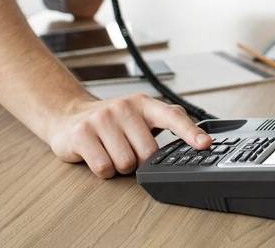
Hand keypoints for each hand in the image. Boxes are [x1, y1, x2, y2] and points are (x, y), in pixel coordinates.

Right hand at [47, 93, 211, 177]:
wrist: (68, 115)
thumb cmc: (111, 121)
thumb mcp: (139, 114)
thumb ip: (166, 120)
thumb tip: (199, 135)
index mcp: (143, 103)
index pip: (172, 116)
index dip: (191, 132)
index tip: (205, 144)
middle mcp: (124, 107)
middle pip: (147, 153)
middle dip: (139, 160)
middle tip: (127, 149)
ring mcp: (102, 119)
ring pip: (125, 164)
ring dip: (119, 166)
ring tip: (111, 151)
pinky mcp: (82, 134)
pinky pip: (104, 168)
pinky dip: (103, 170)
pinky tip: (97, 155)